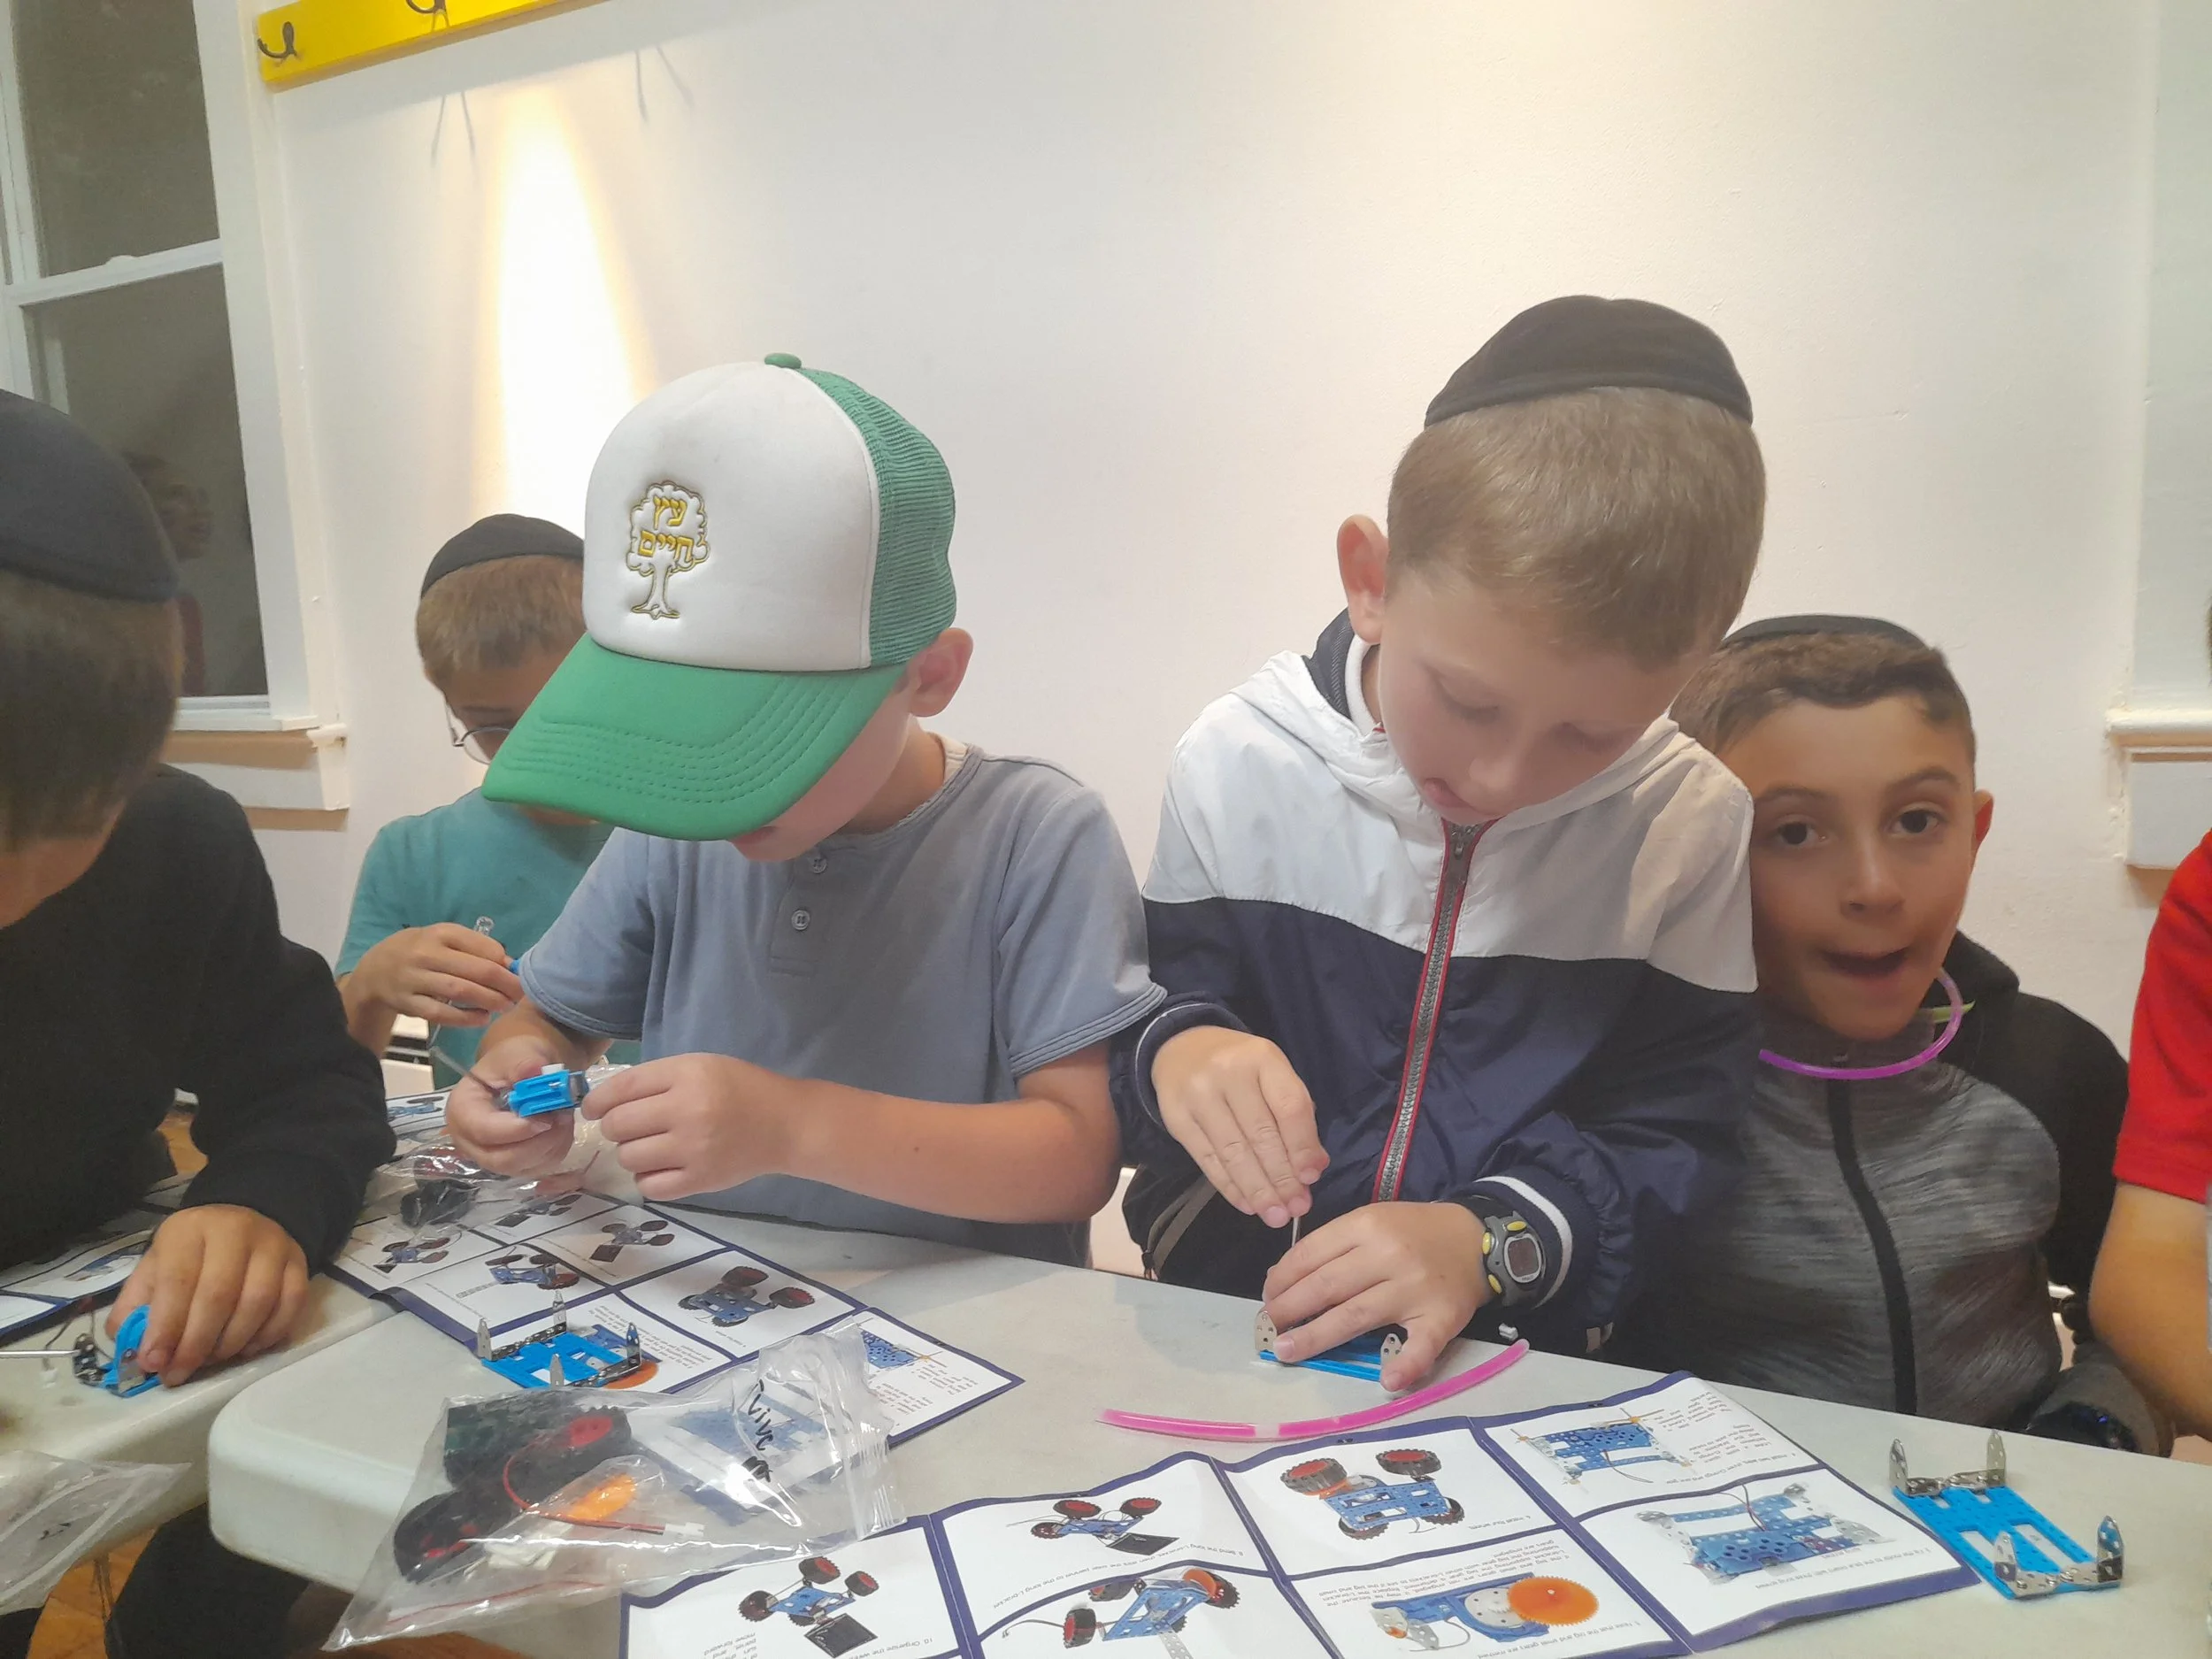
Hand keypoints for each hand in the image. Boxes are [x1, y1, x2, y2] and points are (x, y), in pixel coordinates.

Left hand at [107, 1206, 308, 1386]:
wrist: (238, 1225)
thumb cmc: (188, 1256)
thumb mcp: (154, 1269)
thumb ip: (136, 1307)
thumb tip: (133, 1351)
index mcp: (190, 1229)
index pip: (178, 1280)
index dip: (165, 1326)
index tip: (153, 1362)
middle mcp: (235, 1230)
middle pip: (219, 1294)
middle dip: (196, 1343)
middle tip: (179, 1373)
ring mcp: (273, 1244)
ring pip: (258, 1302)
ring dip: (231, 1343)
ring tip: (211, 1361)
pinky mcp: (299, 1261)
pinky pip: (291, 1304)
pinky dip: (268, 1335)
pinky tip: (246, 1349)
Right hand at [349, 924, 523, 1027]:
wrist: (375, 970)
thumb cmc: (419, 951)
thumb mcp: (444, 939)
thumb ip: (475, 947)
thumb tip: (509, 964)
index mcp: (441, 933)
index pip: (483, 947)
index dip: (506, 963)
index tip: (519, 974)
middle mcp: (427, 953)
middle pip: (476, 970)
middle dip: (504, 984)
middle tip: (520, 994)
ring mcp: (415, 979)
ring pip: (460, 991)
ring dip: (489, 1001)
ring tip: (506, 1006)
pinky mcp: (408, 1003)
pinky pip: (441, 1013)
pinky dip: (465, 1018)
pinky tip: (482, 1018)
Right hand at [445, 1032, 575, 1174]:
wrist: (523, 1073)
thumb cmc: (513, 1062)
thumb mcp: (518, 1052)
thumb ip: (523, 1062)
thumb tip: (535, 1071)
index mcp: (462, 1110)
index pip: (483, 1131)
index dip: (517, 1129)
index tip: (546, 1117)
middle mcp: (469, 1140)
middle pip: (502, 1159)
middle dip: (539, 1142)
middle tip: (562, 1116)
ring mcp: (490, 1156)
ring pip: (523, 1167)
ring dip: (552, 1145)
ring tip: (563, 1117)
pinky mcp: (513, 1164)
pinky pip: (537, 1168)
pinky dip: (556, 1150)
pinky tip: (561, 1128)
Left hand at [580, 1054, 803, 1201]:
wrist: (784, 1124)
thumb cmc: (738, 1088)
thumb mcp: (699, 1066)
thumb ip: (655, 1079)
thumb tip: (603, 1101)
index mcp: (687, 1076)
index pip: (622, 1088)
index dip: (597, 1100)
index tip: (592, 1108)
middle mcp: (688, 1112)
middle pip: (618, 1125)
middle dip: (614, 1126)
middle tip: (626, 1127)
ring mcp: (693, 1150)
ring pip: (629, 1157)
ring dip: (631, 1152)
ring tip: (651, 1145)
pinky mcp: (699, 1181)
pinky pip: (648, 1186)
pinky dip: (647, 1178)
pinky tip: (661, 1167)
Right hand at [1151, 1027, 1325, 1227]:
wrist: (1181, 1049)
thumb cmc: (1240, 1067)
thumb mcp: (1273, 1075)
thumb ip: (1295, 1114)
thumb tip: (1313, 1167)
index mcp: (1262, 1058)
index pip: (1289, 1107)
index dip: (1302, 1146)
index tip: (1312, 1178)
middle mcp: (1228, 1073)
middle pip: (1261, 1135)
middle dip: (1282, 1178)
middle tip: (1296, 1208)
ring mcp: (1198, 1096)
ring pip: (1233, 1153)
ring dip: (1258, 1190)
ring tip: (1275, 1215)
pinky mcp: (1176, 1119)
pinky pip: (1207, 1160)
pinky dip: (1230, 1187)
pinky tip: (1247, 1205)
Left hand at [1261, 1202, 1488, 1390]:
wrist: (1476, 1238)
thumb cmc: (1414, 1232)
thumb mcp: (1372, 1221)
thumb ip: (1334, 1245)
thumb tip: (1285, 1280)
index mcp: (1366, 1225)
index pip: (1312, 1253)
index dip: (1283, 1279)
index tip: (1269, 1298)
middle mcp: (1387, 1254)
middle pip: (1327, 1286)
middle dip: (1290, 1309)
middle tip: (1270, 1329)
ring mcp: (1415, 1288)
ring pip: (1357, 1316)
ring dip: (1317, 1337)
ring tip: (1288, 1351)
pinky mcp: (1442, 1317)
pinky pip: (1422, 1345)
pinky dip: (1407, 1364)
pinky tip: (1388, 1381)